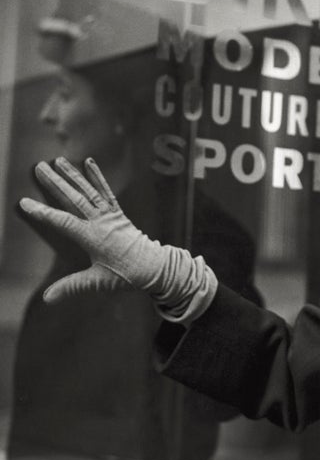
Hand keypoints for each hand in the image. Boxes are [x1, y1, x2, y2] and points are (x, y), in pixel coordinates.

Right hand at [18, 157, 172, 303]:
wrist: (153, 266)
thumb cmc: (126, 274)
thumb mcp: (97, 282)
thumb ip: (71, 287)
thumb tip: (47, 298)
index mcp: (93, 237)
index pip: (63, 222)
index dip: (44, 212)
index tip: (26, 202)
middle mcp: (101, 222)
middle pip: (75, 199)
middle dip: (56, 183)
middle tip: (39, 167)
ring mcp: (110, 215)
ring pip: (89, 191)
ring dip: (73, 175)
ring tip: (58, 160)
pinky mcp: (118, 212)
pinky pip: (106, 191)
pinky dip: (98, 177)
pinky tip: (89, 163)